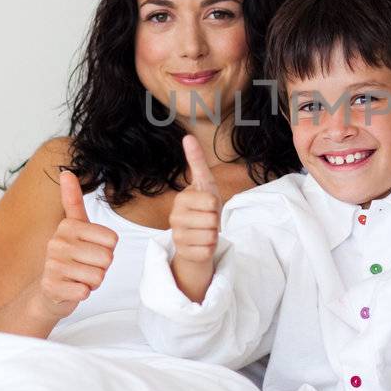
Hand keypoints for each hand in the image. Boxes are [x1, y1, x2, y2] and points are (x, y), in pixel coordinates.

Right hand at [32, 170, 118, 320]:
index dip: (107, 249)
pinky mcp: (52, 287)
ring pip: (98, 276)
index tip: (90, 250)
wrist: (50, 290)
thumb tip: (66, 171)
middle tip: (85, 266)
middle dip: (101, 267)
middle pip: (107, 258)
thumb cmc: (70, 256)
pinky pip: (85, 291)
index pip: (112, 240)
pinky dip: (83, 293)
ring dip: (93, 281)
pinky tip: (72, 289)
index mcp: (67, 226)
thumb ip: (72, 200)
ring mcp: (52, 265)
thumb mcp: (74, 226)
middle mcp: (56, 243)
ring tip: (78, 277)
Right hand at [169, 135, 221, 286]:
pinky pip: (207, 251)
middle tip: (208, 220)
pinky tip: (202, 244)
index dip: (216, 205)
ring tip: (205, 231)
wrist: (197, 236)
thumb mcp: (205, 183)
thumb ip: (196, 161)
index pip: (212, 201)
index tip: (208, 206)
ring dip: (214, 235)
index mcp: (181, 199)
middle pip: (212, 219)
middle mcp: (175, 217)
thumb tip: (187, 136)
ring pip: (210, 236)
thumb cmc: (203, 208)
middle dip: (216, 221)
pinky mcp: (184, 253)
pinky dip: (210, 248)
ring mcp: (177, 236)